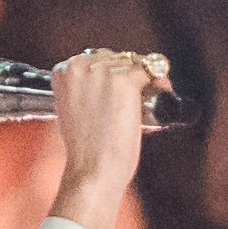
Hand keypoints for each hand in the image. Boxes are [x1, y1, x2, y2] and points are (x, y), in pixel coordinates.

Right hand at [47, 47, 157, 228]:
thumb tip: (108, 85)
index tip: (122, 89)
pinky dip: (160, 83)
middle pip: (115, 57)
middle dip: (129, 74)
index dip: (113, 72)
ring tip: (155, 97)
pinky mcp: (125, 81)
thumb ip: (85, 92)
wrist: (92, 171)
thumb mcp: (74, 112)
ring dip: (146, 78)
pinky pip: (150, 72)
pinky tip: (164, 93)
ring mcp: (103, 71)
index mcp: (63, 72)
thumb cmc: (85, 152)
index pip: (94, 58)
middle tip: (142, 95)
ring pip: (134, 63)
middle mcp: (80, 66)